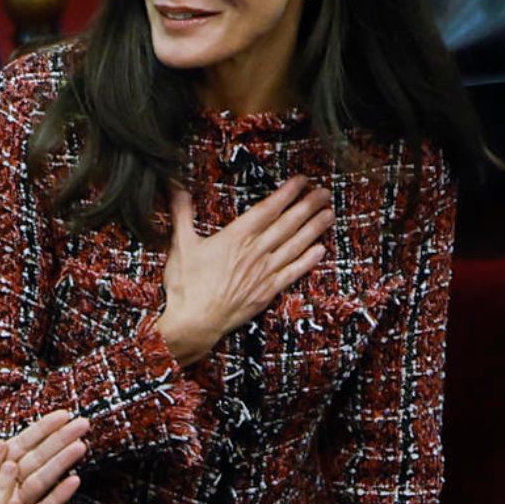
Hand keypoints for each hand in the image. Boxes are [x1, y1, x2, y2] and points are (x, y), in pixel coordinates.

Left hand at [0, 408, 88, 503]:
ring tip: (81, 446)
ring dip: (61, 463)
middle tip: (84, 423)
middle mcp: (5, 486)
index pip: (22, 442)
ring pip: (41, 480)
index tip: (64, 413)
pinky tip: (73, 482)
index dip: (43, 428)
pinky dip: (55, 497)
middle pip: (38, 457)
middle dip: (60, 440)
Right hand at [155, 177, 333, 365]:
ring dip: (314, 228)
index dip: (286, 193)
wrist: (194, 322)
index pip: (267, 209)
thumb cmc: (186, 285)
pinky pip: (293, 273)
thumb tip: (175, 186)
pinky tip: (320, 250)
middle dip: (307, 206)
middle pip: (288, 224)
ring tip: (329, 214)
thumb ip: (182, 213)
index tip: (301, 181)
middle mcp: (255, 252)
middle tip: (324, 192)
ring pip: (295, 245)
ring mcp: (264, 272)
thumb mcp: (181, 244)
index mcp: (236, 237)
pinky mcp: (267, 292)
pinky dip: (308, 261)